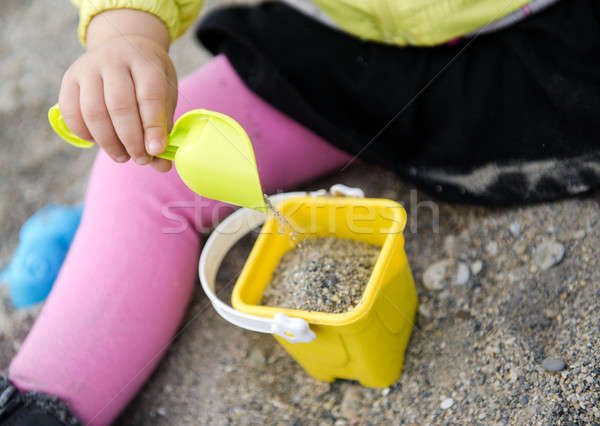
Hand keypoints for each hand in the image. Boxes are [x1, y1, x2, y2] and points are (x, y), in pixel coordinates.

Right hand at [58, 9, 176, 171]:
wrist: (123, 45)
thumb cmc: (148, 79)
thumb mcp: (166, 95)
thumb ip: (163, 128)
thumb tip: (161, 165)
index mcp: (145, 62)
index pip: (149, 95)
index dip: (153, 127)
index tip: (157, 151)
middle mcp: (114, 60)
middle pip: (119, 106)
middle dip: (131, 140)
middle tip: (141, 159)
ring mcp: (88, 67)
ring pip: (93, 112)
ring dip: (109, 142)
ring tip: (124, 156)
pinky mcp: (69, 78)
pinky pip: (72, 113)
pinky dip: (85, 134)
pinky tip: (100, 142)